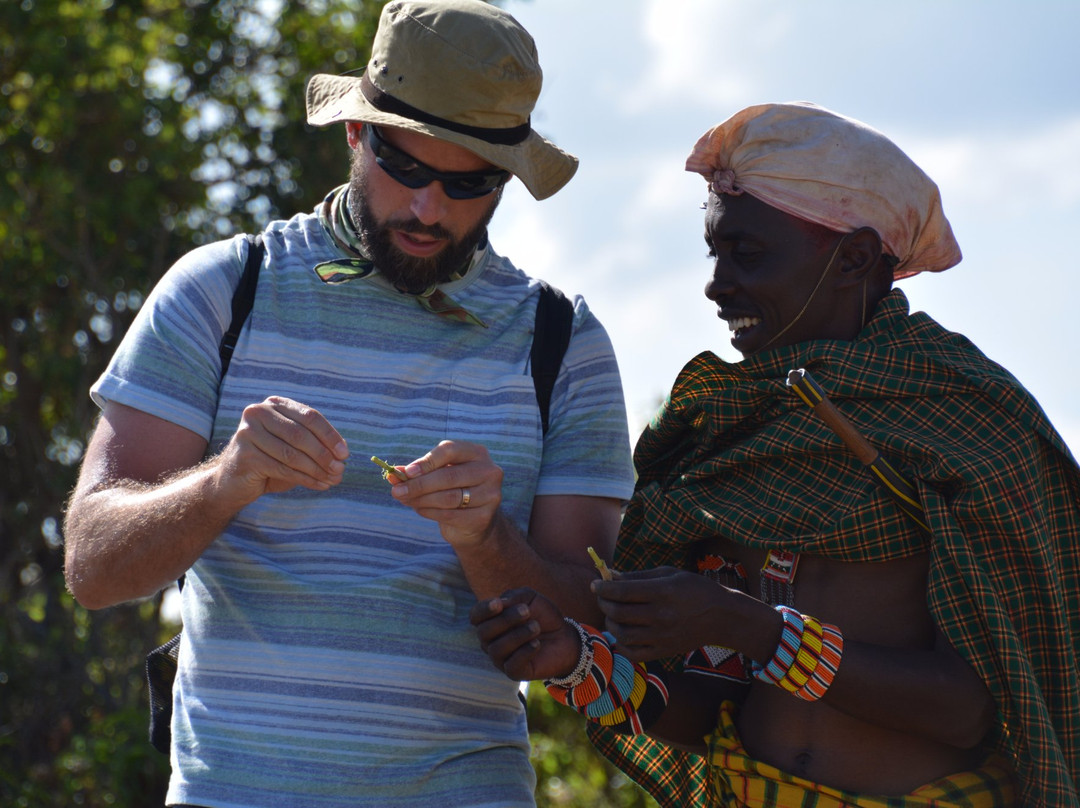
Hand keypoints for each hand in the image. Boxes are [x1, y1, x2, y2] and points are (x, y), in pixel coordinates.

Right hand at [216, 396, 347, 504]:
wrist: (233, 481)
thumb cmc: (270, 461)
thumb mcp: (295, 448)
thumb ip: (317, 445)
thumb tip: (343, 453)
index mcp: (275, 404)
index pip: (309, 416)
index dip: (330, 435)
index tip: (345, 453)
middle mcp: (258, 413)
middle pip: (301, 434)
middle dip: (324, 454)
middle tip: (341, 470)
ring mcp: (248, 433)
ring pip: (292, 454)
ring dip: (317, 469)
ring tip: (333, 480)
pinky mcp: (245, 455)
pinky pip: (282, 468)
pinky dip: (305, 479)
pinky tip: (319, 485)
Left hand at [388, 440, 503, 548]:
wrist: (474, 522)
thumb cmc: (453, 489)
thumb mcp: (437, 475)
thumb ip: (417, 472)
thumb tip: (393, 474)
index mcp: (477, 453)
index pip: (450, 450)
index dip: (426, 461)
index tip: (407, 472)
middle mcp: (489, 471)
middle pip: (448, 476)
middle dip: (418, 484)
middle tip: (396, 491)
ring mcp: (490, 495)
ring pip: (448, 497)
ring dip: (421, 499)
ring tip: (404, 499)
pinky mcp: (483, 517)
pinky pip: (449, 514)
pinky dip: (429, 512)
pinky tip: (419, 509)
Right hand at [470, 588, 581, 681]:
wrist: (564, 636)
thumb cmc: (542, 616)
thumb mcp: (530, 598)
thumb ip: (514, 597)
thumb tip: (500, 603)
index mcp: (491, 621)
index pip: (475, 616)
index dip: (483, 610)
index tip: (499, 603)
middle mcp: (490, 641)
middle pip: (484, 632)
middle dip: (505, 619)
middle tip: (527, 611)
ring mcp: (500, 658)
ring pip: (497, 649)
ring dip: (518, 635)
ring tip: (536, 627)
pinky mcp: (514, 672)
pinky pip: (511, 665)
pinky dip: (525, 652)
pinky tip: (537, 643)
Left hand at [592, 566, 741, 661]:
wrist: (722, 616)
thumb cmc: (694, 589)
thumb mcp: (668, 574)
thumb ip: (637, 576)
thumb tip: (609, 576)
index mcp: (662, 592)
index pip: (622, 591)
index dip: (603, 587)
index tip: (595, 584)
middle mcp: (661, 615)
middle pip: (619, 612)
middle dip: (603, 603)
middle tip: (602, 597)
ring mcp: (662, 636)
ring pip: (622, 634)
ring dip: (610, 623)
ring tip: (612, 614)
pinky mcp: (664, 651)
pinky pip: (633, 653)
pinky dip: (620, 644)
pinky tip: (621, 633)